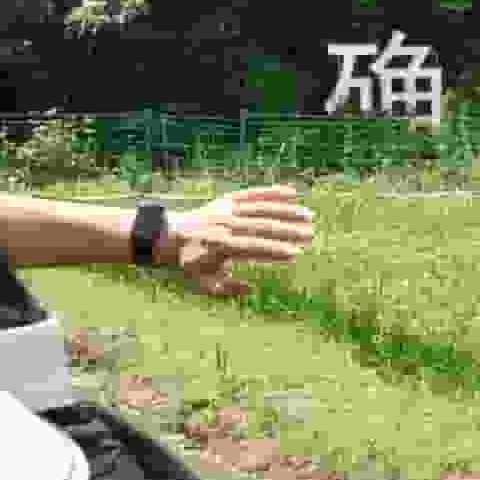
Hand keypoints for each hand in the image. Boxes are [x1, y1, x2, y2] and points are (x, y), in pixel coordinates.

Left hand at [169, 185, 315, 295]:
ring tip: (308, 215)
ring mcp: (227, 210)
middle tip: (310, 234)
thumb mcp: (203, 283)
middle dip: (288, 230)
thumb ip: (227, 288)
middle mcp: (226, 224)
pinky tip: (292, 192)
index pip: (253, 248)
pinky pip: (253, 194)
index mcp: (221, 245)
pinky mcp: (228, 200)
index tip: (295, 253)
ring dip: (286, 211)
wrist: (169, 235)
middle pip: (262, 226)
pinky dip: (272, 192)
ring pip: (262, 208)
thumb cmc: (191, 264)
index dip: (274, 251)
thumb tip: (251, 286)